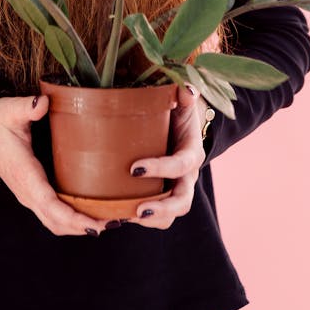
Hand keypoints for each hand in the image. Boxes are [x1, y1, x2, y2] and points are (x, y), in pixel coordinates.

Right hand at [0, 94, 107, 237]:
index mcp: (25, 175)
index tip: (96, 225)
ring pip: (55, 223)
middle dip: (85, 227)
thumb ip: (26, 107)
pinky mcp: (33, 194)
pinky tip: (91, 213)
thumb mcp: (9, 110)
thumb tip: (42, 102)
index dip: (74, 218)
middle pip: (57, 222)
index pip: (51, 205)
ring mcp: (29, 196)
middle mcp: (27, 192)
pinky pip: (53, 215)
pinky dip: (72, 221)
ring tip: (108, 222)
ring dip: (80, 227)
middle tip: (115, 223)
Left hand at [128, 83, 205, 229]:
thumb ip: (185, 93)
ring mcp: (175, 189)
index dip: (161, 168)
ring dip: (150, 219)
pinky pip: (156, 216)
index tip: (134, 168)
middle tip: (137, 209)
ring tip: (125, 217)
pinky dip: (139, 218)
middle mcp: (187, 176)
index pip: (182, 165)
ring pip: (171, 215)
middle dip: (162, 209)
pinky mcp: (161, 195)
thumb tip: (187, 90)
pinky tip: (117, 215)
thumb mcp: (181, 100)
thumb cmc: (176, 112)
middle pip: (183, 201)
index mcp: (191, 152)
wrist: (177, 126)